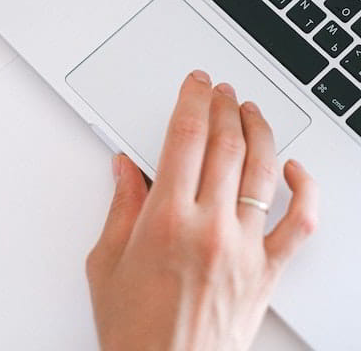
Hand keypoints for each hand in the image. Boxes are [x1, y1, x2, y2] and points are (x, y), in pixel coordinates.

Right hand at [86, 71, 317, 350]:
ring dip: (258, 130)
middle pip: (225, 143)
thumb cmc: (136, 331)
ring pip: (261, 170)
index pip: (186, 136)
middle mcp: (209, 227)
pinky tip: (293, 169)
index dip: (192, 99)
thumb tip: (125, 168)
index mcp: (166, 220)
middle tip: (220, 89)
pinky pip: (299, 223)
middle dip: (223, 105)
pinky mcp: (267, 272)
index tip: (195, 83)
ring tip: (250, 110)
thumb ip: (119, 207)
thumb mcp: (106, 263)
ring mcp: (244, 248)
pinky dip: (303, 189)